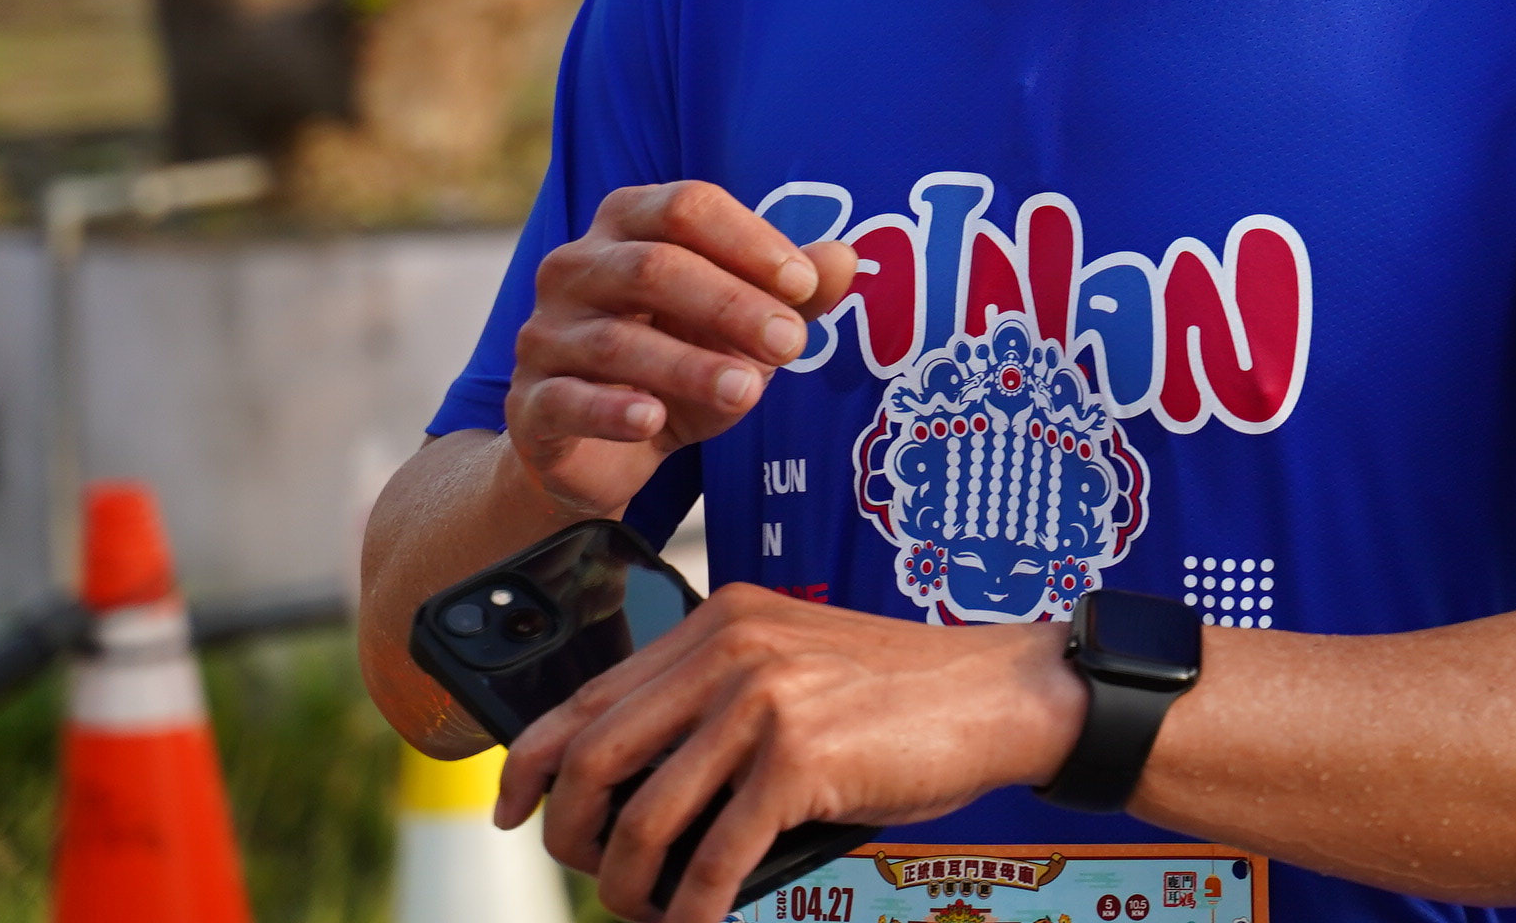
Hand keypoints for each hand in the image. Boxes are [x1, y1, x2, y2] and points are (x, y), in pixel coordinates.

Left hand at [497, 586, 1086, 922]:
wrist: (1002, 694)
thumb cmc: (902, 697)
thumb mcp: (797, 667)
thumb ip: (717, 700)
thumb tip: (633, 791)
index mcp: (723, 622)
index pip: (590, 695)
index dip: (533, 763)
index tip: (513, 808)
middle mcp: (733, 650)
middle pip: (597, 758)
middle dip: (574, 837)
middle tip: (592, 876)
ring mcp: (766, 700)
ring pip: (646, 817)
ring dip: (630, 887)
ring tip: (648, 910)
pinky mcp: (800, 759)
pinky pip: (713, 859)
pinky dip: (691, 910)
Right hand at [506, 182, 855, 523]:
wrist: (606, 449)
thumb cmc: (683, 360)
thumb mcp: (747, 325)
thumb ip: (795, 291)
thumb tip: (846, 258)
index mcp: (628, 224)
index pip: (687, 206)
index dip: (748, 241)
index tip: (804, 284)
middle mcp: (575, 266)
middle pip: (654, 267)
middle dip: (732, 304)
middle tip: (792, 344)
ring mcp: (544, 333)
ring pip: (617, 340)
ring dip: (690, 366)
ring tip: (749, 392)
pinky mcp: (530, 402)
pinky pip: (567, 400)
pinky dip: (612, 410)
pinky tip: (652, 419)